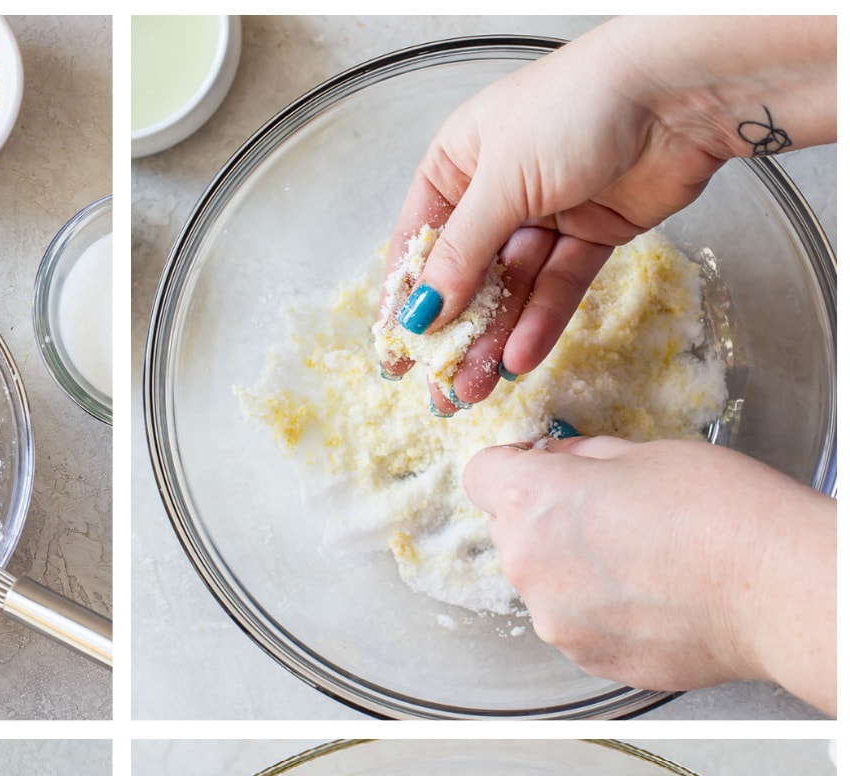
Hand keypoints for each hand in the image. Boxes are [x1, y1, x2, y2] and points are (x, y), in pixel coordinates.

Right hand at [382, 16, 836, 411]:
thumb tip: (421, 313)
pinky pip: (558, 287)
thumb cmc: (576, 107)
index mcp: (461, 160)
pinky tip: (521, 357)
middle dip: (454, 335)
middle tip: (441, 392)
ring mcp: (547, 213)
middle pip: (467, 275)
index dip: (406, 299)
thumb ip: (461, 253)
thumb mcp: (501, 180)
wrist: (675, 91)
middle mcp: (499, 189)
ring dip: (494, 340)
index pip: (421, 240)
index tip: (393, 355)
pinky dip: (541, 322)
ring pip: (513, 290)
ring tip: (478, 388)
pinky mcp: (593, 234)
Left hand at [461, 436, 835, 709]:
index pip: (481, 474)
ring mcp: (553, 622)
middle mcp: (528, 567)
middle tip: (611, 512)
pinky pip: (576, 625)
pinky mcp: (584, 660)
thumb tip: (557, 461)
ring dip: (574, 571)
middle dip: (547, 520)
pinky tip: (652, 598)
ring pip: (544, 584)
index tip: (542, 467)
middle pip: (511, 533)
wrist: (769, 590)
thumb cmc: (719, 511)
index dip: (512, 466)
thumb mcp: (646, 453)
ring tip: (642, 562)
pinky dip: (601, 612)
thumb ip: (584, 460)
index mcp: (533, 502)